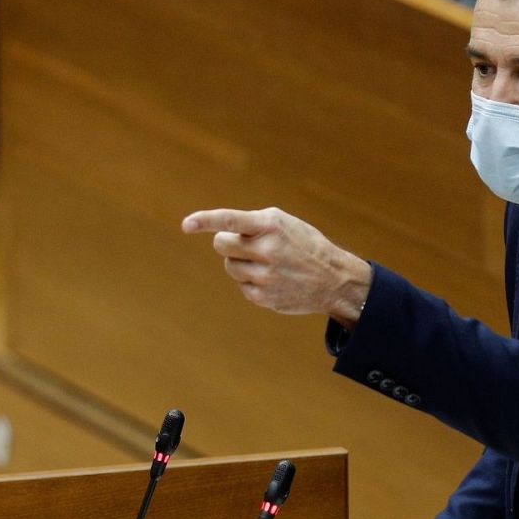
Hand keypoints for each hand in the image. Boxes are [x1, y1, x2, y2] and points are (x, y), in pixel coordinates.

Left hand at [181, 207, 371, 326]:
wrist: (332, 279)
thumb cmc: (303, 244)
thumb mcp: (283, 224)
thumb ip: (251, 224)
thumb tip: (215, 236)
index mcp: (270, 225)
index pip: (230, 221)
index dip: (205, 221)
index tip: (186, 225)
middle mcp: (266, 250)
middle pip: (221, 244)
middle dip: (229, 243)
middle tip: (248, 244)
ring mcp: (264, 276)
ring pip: (229, 266)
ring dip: (241, 262)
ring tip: (267, 263)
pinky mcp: (262, 297)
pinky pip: (240, 284)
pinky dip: (250, 280)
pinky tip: (272, 279)